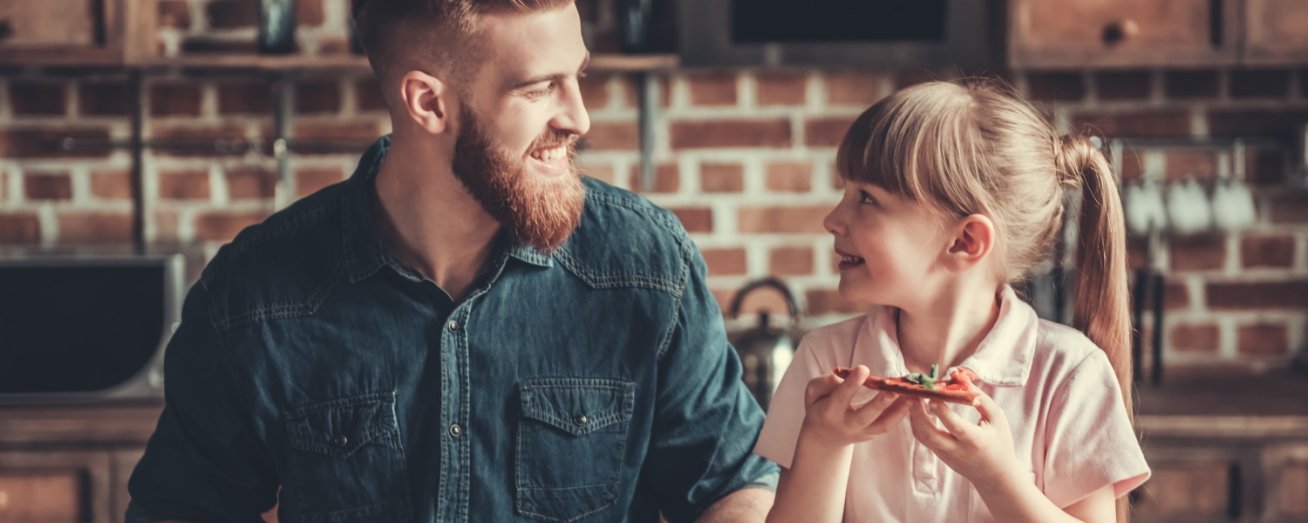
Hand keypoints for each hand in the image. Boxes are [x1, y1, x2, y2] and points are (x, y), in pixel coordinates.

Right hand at [799, 365, 909, 447]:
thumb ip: (824, 383)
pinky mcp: (872, 434)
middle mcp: (846, 425)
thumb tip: (845, 376)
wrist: (824, 436)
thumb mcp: (812, 393)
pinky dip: (901, 413)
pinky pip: (888, 425)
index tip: (863, 369)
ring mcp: (861, 433)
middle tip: (893, 390)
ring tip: (912, 396)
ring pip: (882, 425)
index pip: (841, 397)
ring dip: (898, 411)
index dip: (851, 383)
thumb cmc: (819, 406)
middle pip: (864, 416)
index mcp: (829, 412)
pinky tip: (912, 399)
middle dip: (879, 404)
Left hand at [907, 387, 1022, 485]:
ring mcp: (945, 455)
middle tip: (913, 394)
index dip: (941, 410)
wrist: (995, 475)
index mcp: (975, 441)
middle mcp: (957, 450)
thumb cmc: (999, 442)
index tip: (933, 393)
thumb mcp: (998, 419)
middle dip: (917, 413)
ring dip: (914, 417)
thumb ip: (981, 400)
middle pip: (929, 434)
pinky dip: (918, 423)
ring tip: (913, 397)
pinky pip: (924, 439)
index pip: (954, 425)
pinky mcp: (939, 456)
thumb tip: (962, 380)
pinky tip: (918, 408)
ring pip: (922, 437)